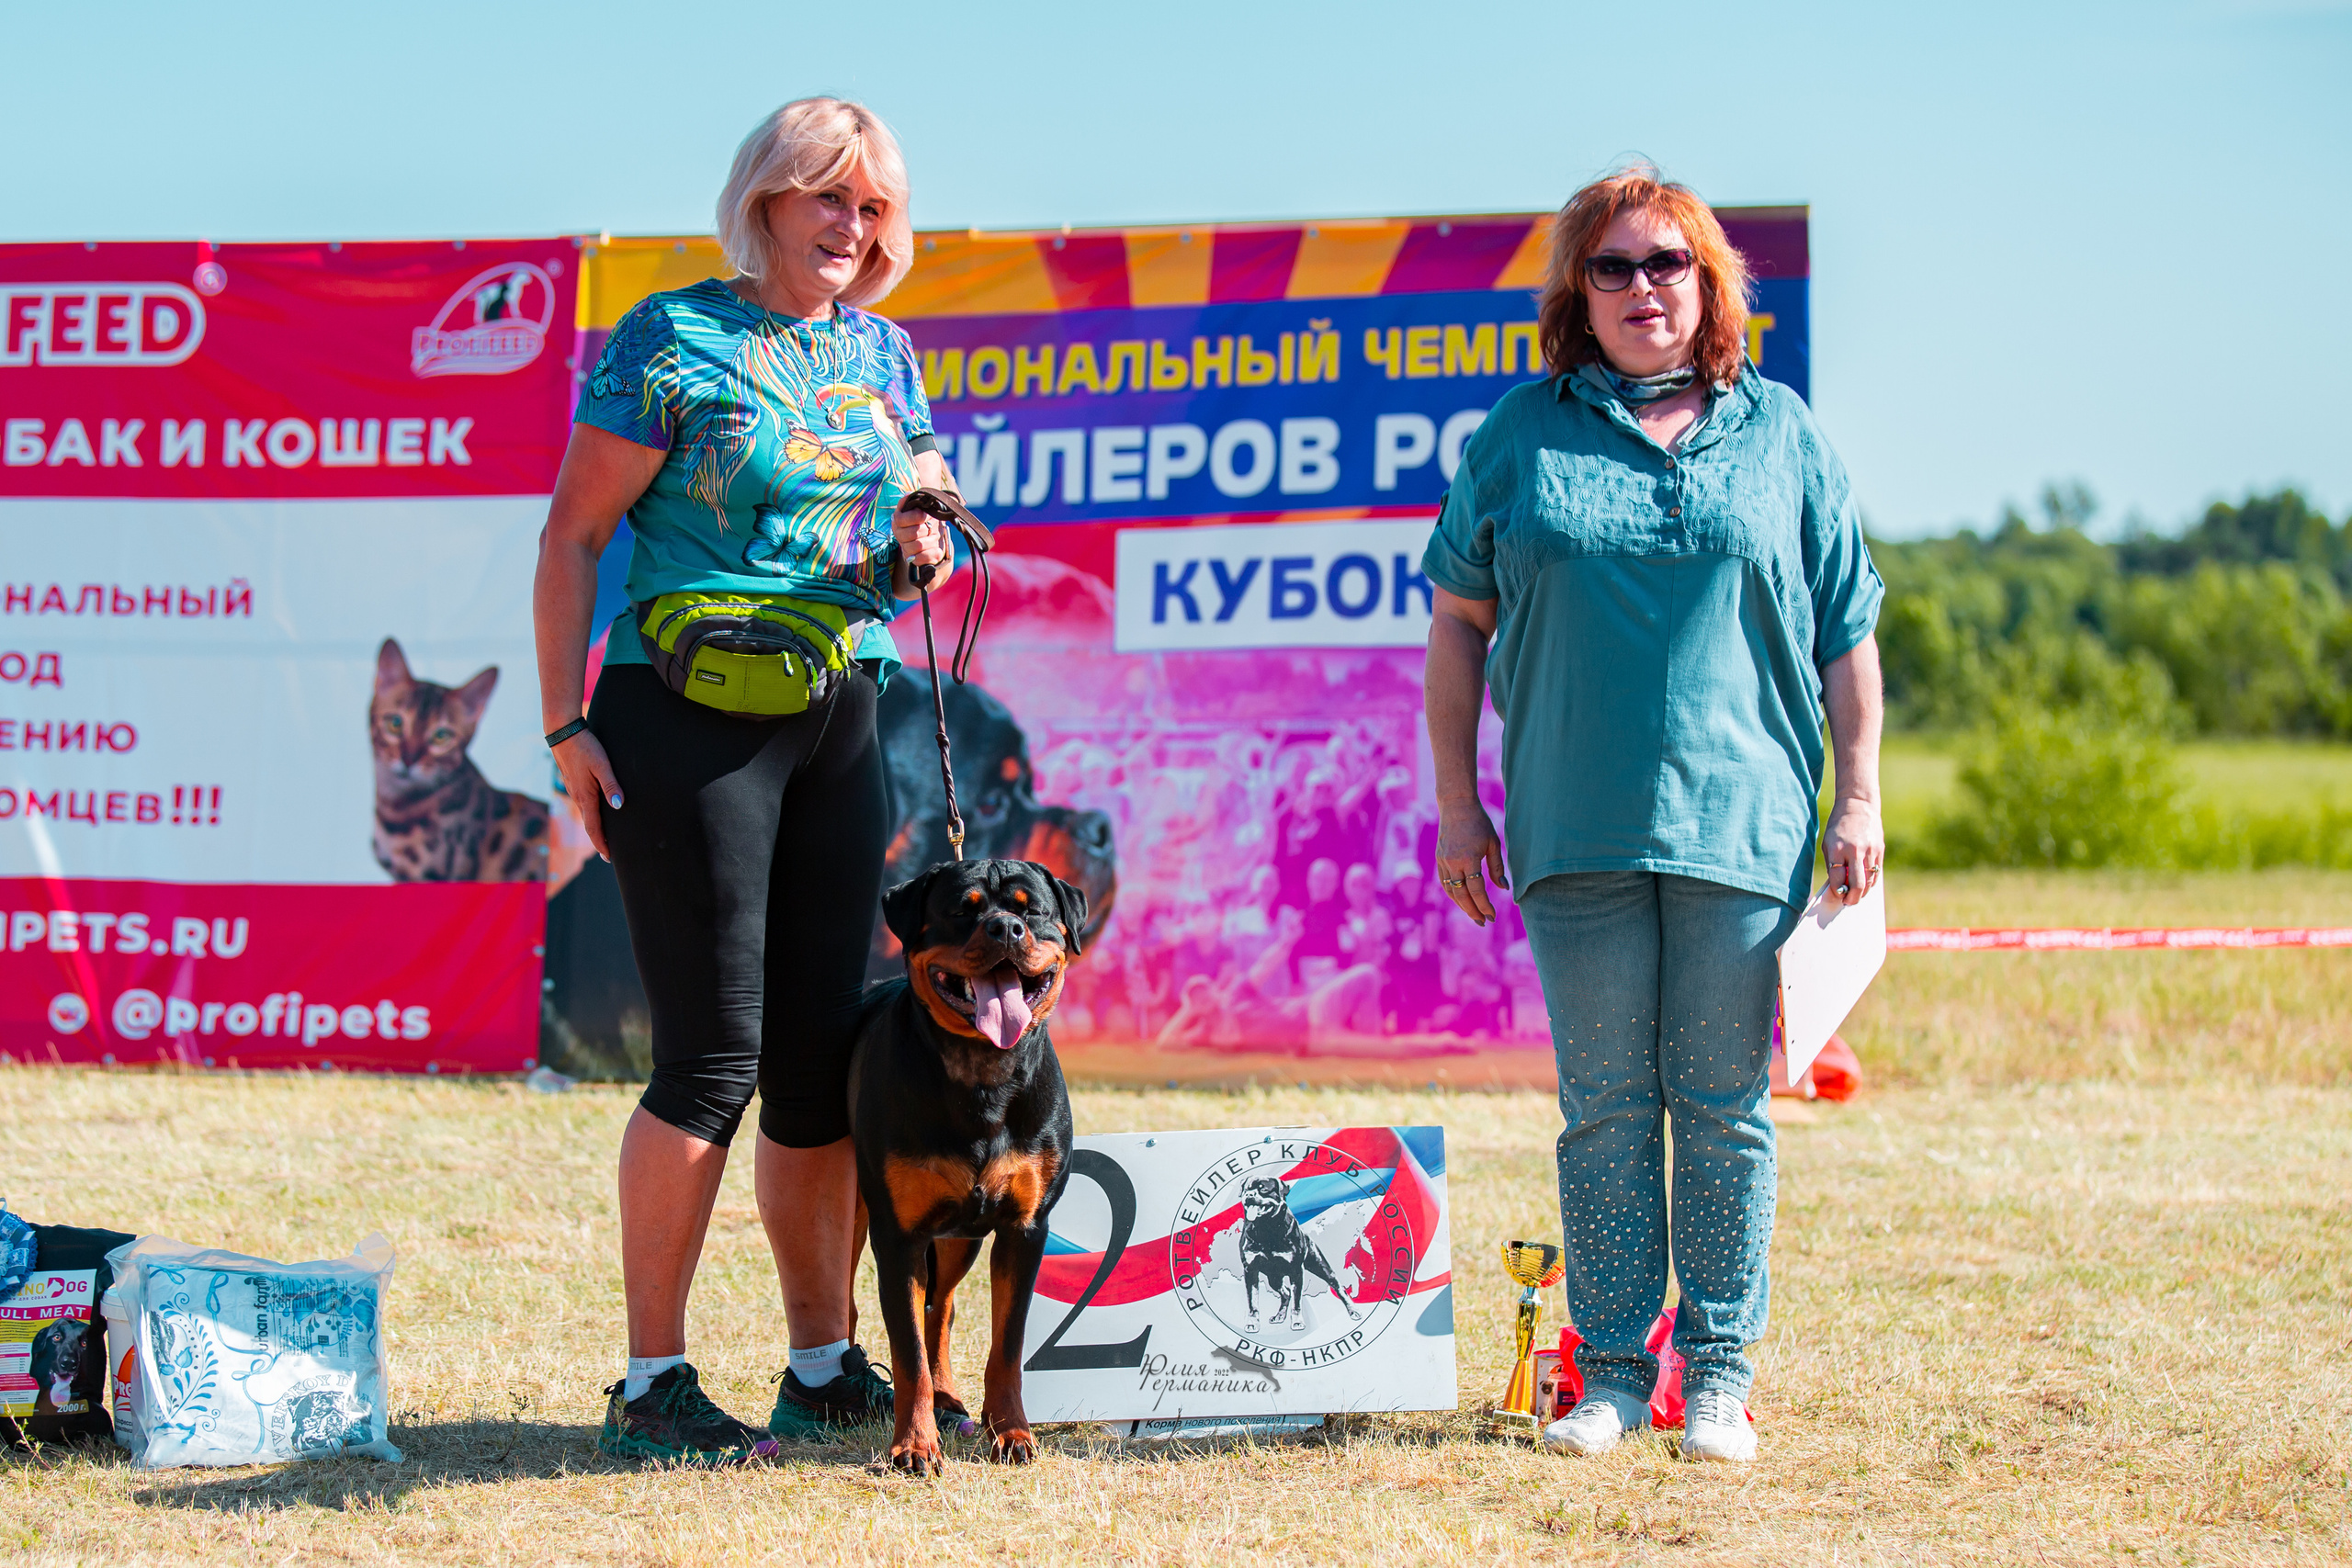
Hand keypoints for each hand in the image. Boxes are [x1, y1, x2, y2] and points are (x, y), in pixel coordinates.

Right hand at [550, 728, 622, 861]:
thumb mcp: (601, 765)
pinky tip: (598, 811)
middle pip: (589, 825)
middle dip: (599, 840)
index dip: (601, 844)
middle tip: (610, 853)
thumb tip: (619, 806)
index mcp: (585, 796)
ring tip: (606, 836)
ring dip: (595, 827)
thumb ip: (611, 785)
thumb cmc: (585, 747)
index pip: (593, 828)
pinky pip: (584, 804)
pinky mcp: (573, 782)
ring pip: (586, 814)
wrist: (563, 733)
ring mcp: (574, 790)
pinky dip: (592, 814)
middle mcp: (578, 797)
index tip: (609, 857)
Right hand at [891, 500, 948, 576]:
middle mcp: (899, 534)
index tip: (925, 515)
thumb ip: (917, 501)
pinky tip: (937, 548)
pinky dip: (932, 553)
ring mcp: (905, 548)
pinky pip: (921, 559)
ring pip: (918, 545)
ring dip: (931, 540)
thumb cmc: (928, 518)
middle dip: (926, 529)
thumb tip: (909, 495)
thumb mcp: (923, 507)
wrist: (934, 535)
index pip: (901, 520)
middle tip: (932, 527)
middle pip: (912, 533)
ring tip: (935, 536)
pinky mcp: (913, 559)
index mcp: (898, 520)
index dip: (915, 517)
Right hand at [1435, 798, 1507, 925]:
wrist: (1456, 805)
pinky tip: (1462, 899)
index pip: (1476, 890)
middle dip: (1472, 911)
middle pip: (1461, 895)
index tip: (1492, 916)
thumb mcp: (1493, 843)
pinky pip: (1445, 882)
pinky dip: (1453, 894)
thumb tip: (1504, 889)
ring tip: (1473, 914)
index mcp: (1468, 859)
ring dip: (1461, 905)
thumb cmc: (1479, 822)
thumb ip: (1497, 868)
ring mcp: (1443, 861)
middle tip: (1483, 922)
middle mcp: (1453, 862)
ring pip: (1450, 891)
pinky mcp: (1439, 859)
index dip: (1485, 906)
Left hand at [1821, 794, 1883, 905]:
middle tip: (1848, 903)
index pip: (1838, 878)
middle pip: (1857, 884)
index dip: (1838, 891)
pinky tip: (1866, 885)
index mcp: (1837, 848)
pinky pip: (1877, 872)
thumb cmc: (1838, 827)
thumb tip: (1838, 887)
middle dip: (1852, 898)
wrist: (1858, 806)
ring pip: (1869, 881)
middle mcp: (1854, 850)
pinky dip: (1871, 882)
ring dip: (1863, 892)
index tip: (1837, 895)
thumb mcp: (1828, 842)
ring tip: (1857, 895)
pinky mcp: (1879, 849)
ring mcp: (1869, 850)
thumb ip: (1833, 864)